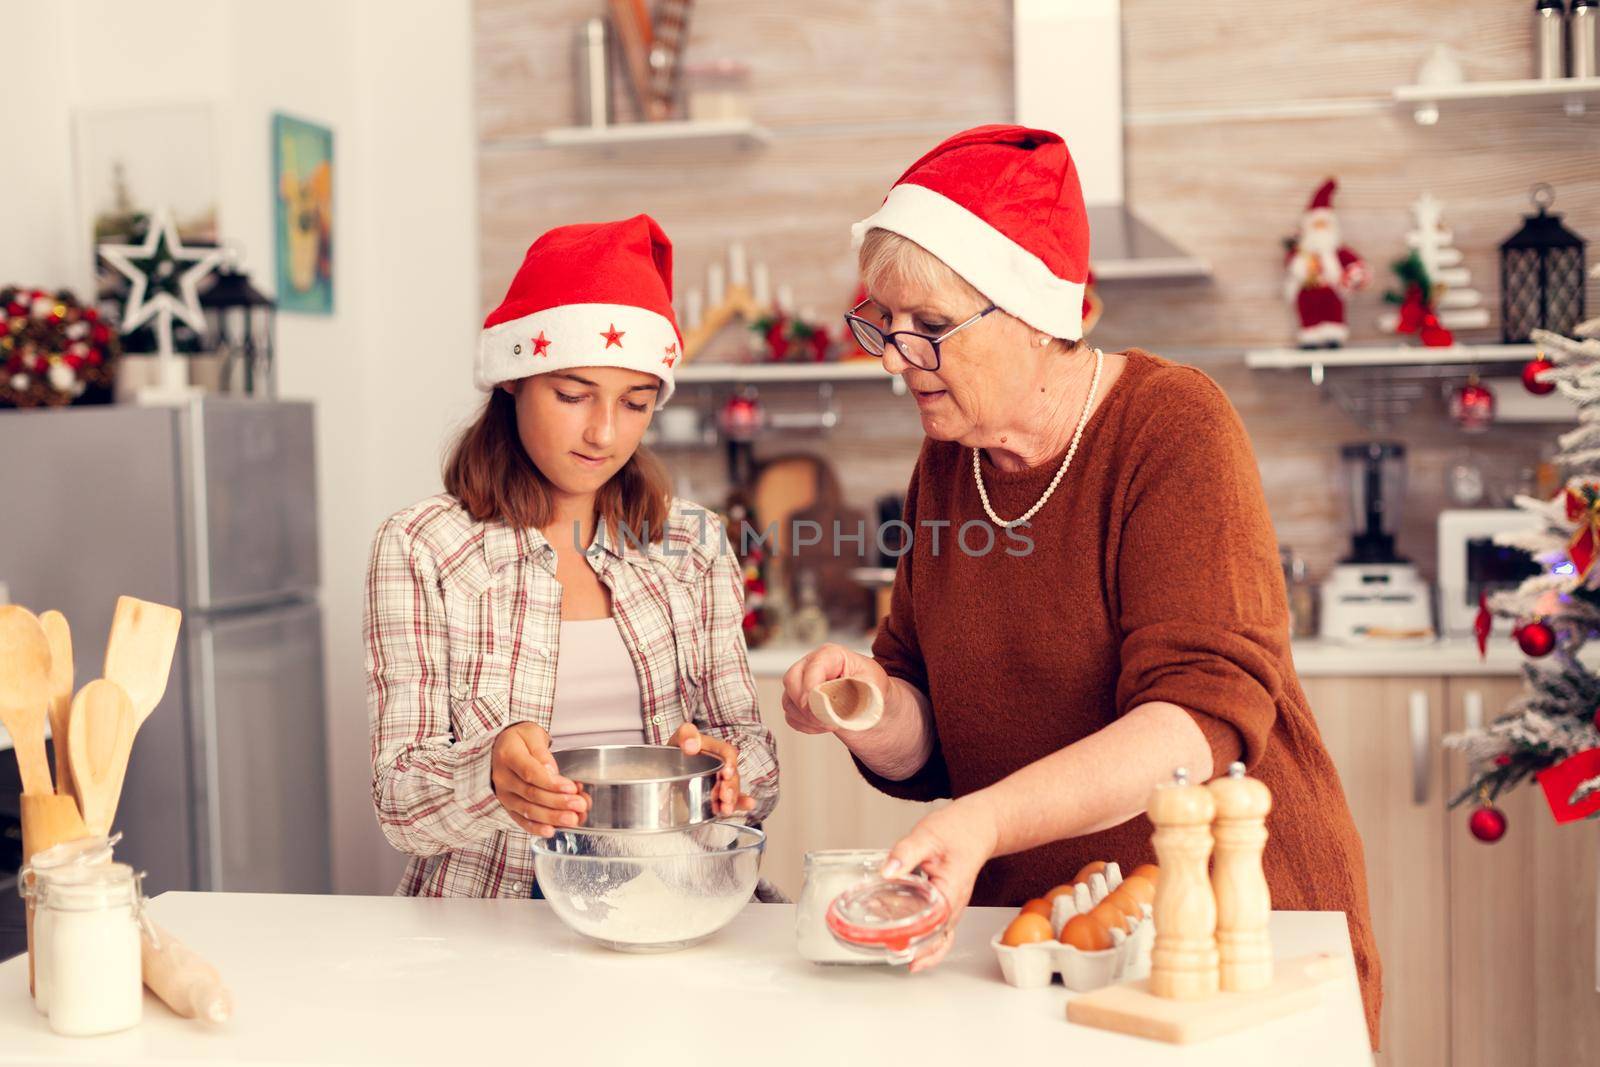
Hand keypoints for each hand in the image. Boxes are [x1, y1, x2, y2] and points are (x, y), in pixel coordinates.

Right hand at [491, 722, 587, 836]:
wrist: (500, 747)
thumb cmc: (519, 740)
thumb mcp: (531, 735)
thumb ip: (541, 752)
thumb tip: (550, 771)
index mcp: (508, 756)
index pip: (530, 773)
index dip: (552, 783)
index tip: (571, 788)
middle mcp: (503, 778)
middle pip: (531, 794)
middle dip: (558, 802)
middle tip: (579, 805)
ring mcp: (505, 794)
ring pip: (528, 810)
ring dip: (552, 817)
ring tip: (573, 819)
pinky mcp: (508, 806)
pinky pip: (520, 820)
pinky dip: (536, 827)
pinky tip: (551, 830)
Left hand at [670, 722, 755, 815]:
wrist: (670, 765)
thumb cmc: (677, 749)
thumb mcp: (679, 737)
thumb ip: (686, 735)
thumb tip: (691, 745)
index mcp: (714, 749)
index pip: (727, 753)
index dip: (729, 762)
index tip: (726, 773)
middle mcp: (721, 765)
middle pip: (732, 775)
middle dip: (730, 787)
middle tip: (725, 796)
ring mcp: (720, 780)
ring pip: (731, 789)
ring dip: (732, 800)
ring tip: (726, 809)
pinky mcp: (718, 793)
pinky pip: (732, 799)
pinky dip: (740, 804)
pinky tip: (748, 805)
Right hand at [780, 643, 890, 735]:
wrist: (873, 708)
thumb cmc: (874, 692)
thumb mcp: (873, 686)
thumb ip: (850, 690)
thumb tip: (829, 700)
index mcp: (831, 655)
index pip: (812, 668)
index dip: (811, 688)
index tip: (818, 707)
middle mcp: (812, 666)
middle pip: (791, 680)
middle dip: (807, 705)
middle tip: (827, 721)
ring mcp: (803, 684)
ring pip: (789, 700)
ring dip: (808, 718)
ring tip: (832, 724)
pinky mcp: (799, 702)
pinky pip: (791, 716)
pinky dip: (806, 726)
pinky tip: (824, 726)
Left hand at [881, 797, 999, 972]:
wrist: (976, 825)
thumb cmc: (957, 830)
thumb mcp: (926, 836)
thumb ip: (905, 854)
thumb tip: (887, 871)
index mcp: (951, 892)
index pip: (934, 928)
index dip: (916, 941)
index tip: (897, 947)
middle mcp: (954, 905)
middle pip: (935, 939)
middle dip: (911, 946)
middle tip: (886, 946)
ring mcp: (952, 906)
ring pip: (938, 938)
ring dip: (917, 945)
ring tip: (891, 946)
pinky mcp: (947, 902)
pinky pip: (938, 929)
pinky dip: (924, 939)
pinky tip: (906, 939)